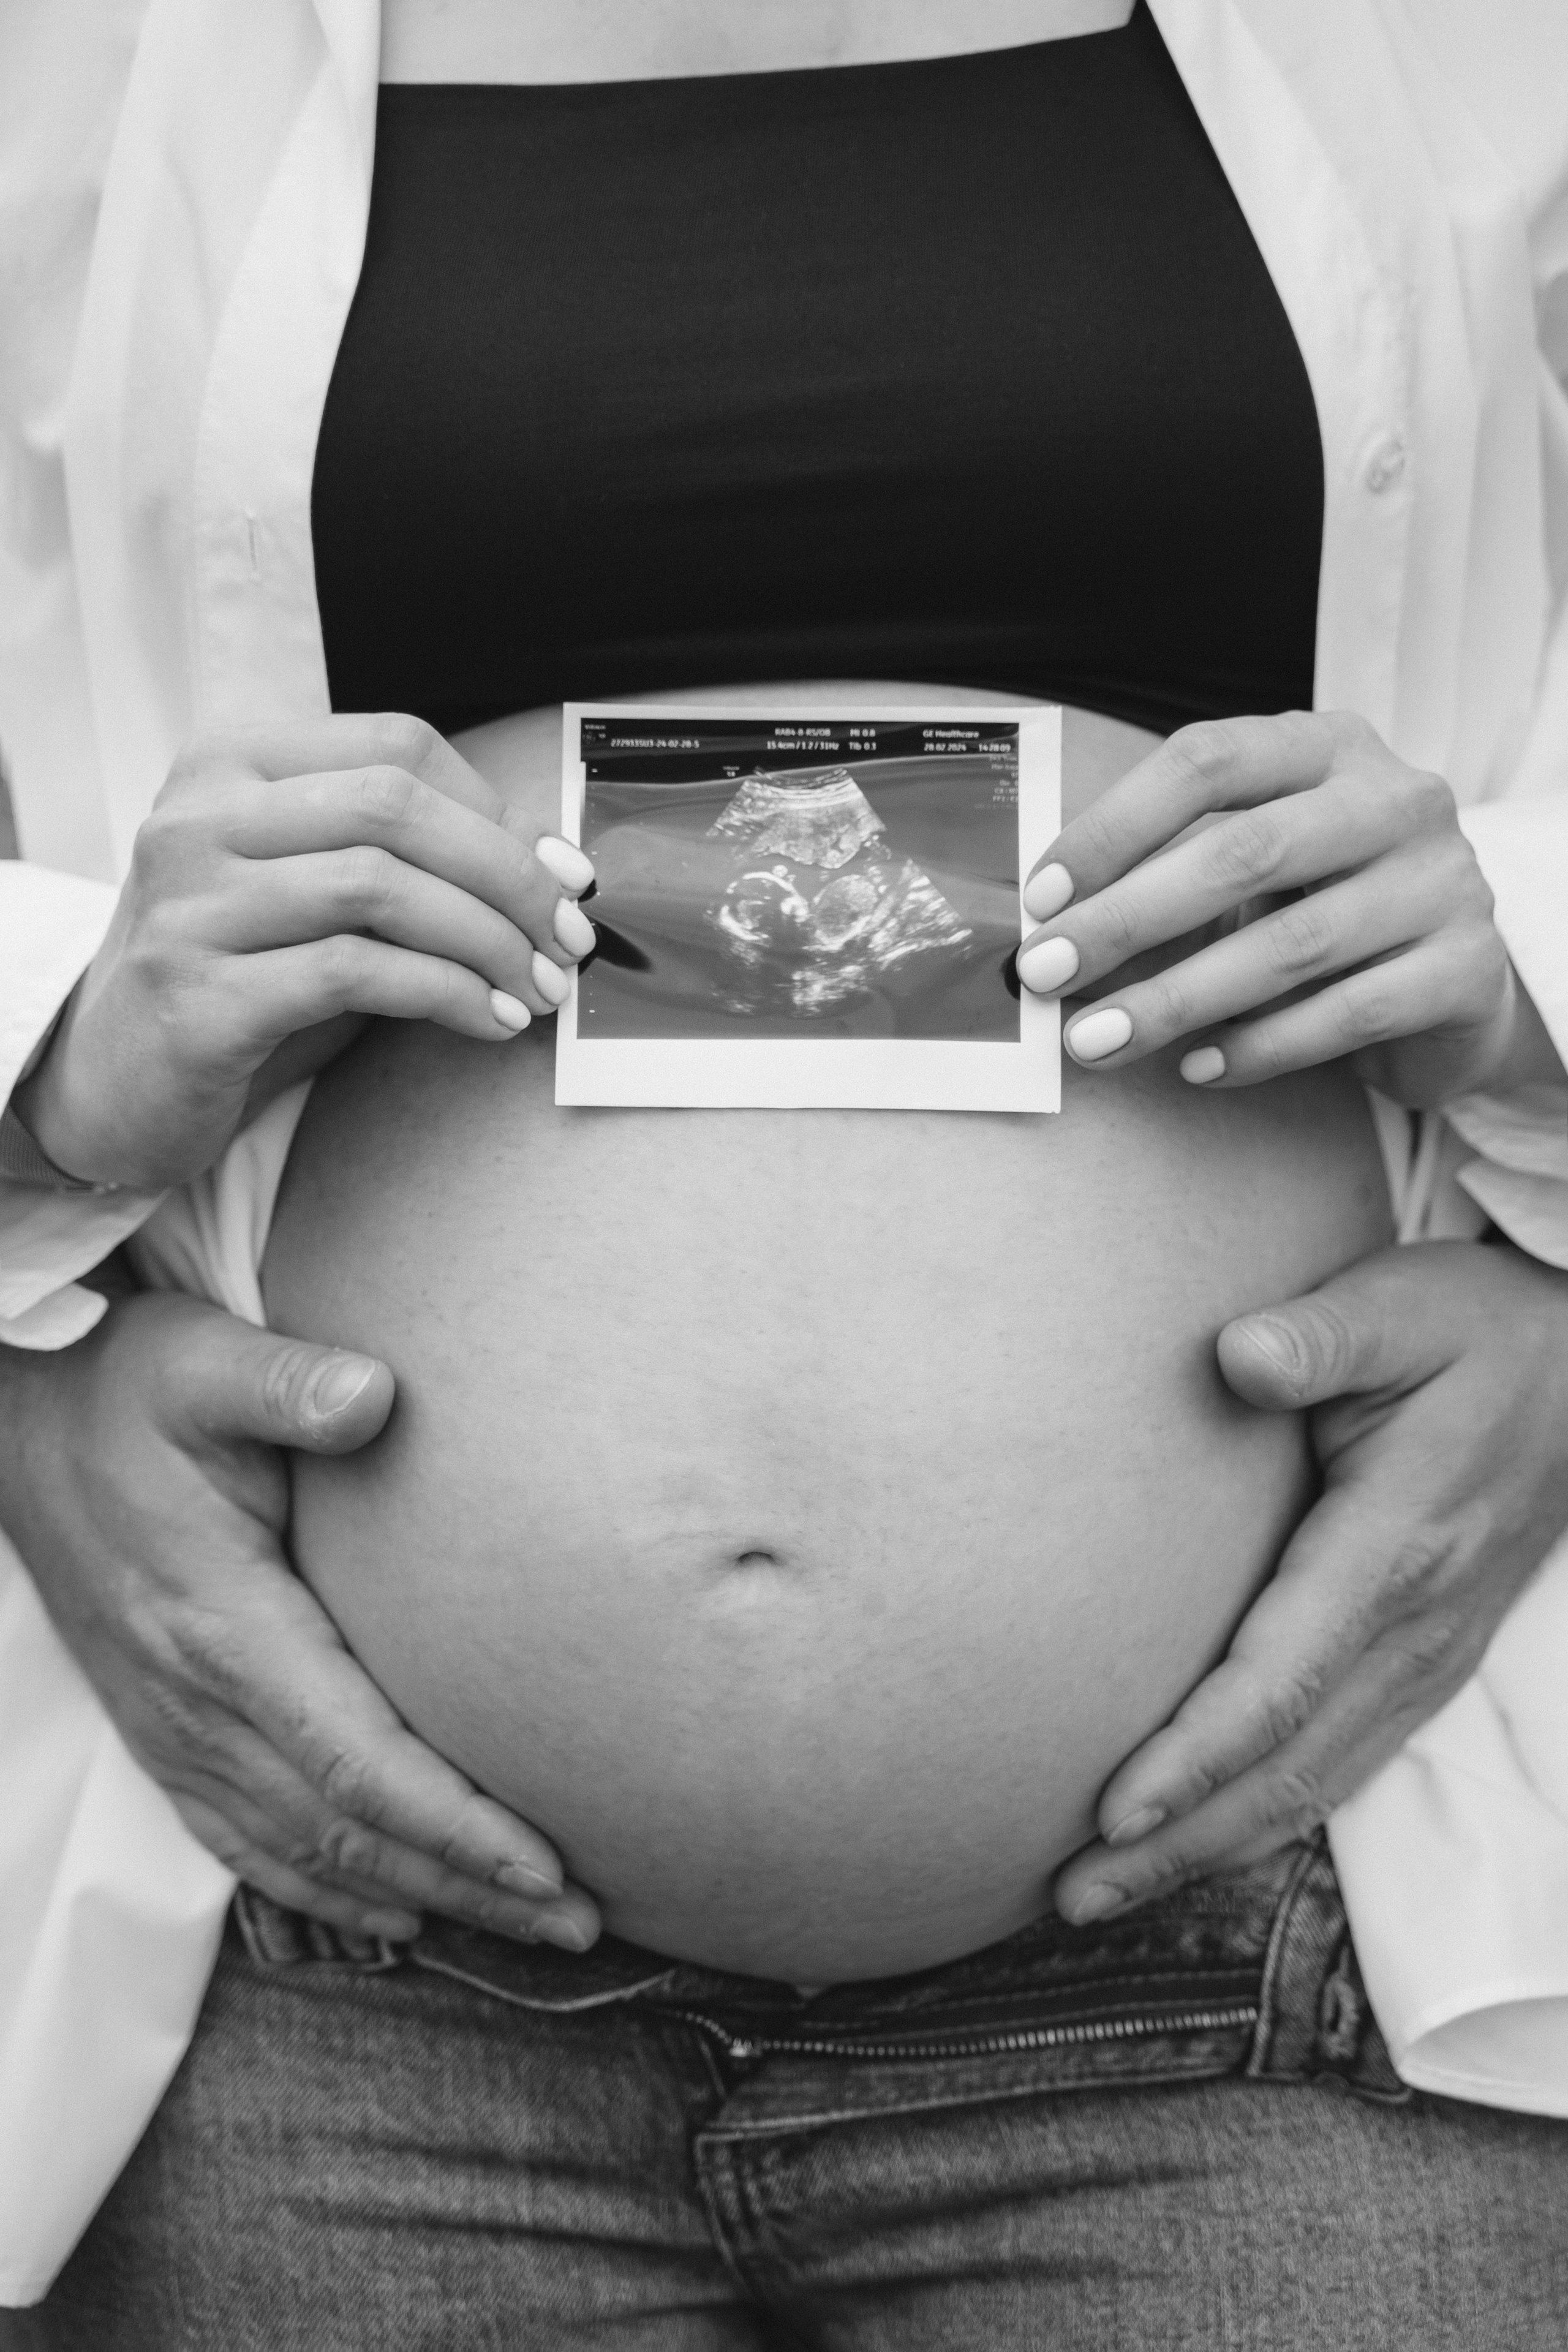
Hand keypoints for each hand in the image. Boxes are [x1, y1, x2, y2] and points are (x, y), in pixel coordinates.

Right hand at [0, 1290, 598, 1949]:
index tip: (547, 1865)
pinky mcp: (164, 1732)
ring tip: (523, 1925)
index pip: (357, 1761)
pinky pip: (247, 1844)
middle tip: (579, 1920)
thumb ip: (288, 1383)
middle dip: (468, 1883)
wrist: (21, 1424)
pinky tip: (397, 1910)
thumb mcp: (202, 1364)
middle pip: (346, 1831)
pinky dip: (327, 1892)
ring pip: (303, 1855)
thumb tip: (374, 1394)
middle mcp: (193, 1701)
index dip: (454, 1825)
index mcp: (221, 1627)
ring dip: (417, 1896)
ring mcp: (172, 1729)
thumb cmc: (128, 1388)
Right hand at [14, 712, 597, 1190]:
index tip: (565, 877)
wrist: (112, 1081)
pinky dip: (443, 995)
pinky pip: (351, 973)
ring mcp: (190, 904)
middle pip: (395, 808)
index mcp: (230, 762)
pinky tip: (486, 1022)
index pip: (395, 748)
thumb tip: (551, 864)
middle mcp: (198, 817)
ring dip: (486, 942)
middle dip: (509, 876)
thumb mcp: (318, 896)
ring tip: (535, 990)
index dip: (500, 810)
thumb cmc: (239, 977)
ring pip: (379, 887)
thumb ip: (410, 862)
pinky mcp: (197, 995)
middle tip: (569, 940)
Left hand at [1016, 710, 1559, 1106]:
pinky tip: (1198, 1069)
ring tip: (1098, 1042)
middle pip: (1244, 852)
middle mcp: (1396, 798)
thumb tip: (1050, 936)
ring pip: (1292, 944)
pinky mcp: (1467, 969)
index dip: (1114, 827)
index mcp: (1328, 745)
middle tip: (1048, 975)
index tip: (1042, 898)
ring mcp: (1444, 881)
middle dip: (1127, 919)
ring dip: (1178, 999)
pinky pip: (1347, 1015)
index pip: (1208, 761)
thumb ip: (1164, 881)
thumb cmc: (1324, 907)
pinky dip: (1260, 1048)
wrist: (1454, 977)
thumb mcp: (1252, 869)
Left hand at [1053, 1240, 1567, 1924]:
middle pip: (1288, 1766)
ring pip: (1315, 1785)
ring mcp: (1429, 1657)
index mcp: (1397, 1546)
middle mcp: (1417, 1627)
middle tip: (1071, 1894)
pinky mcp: (1426, 1664)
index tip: (1112, 1808)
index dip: (1197, 1756)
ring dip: (1212, 1848)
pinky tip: (1196, 1843)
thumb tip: (1240, 1357)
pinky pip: (1341, 1766)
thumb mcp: (1404, 1304)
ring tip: (1105, 1892)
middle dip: (1180, 1841)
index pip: (1282, 1679)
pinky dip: (1264, 1819)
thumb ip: (1322, 1335)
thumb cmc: (1476, 1327)